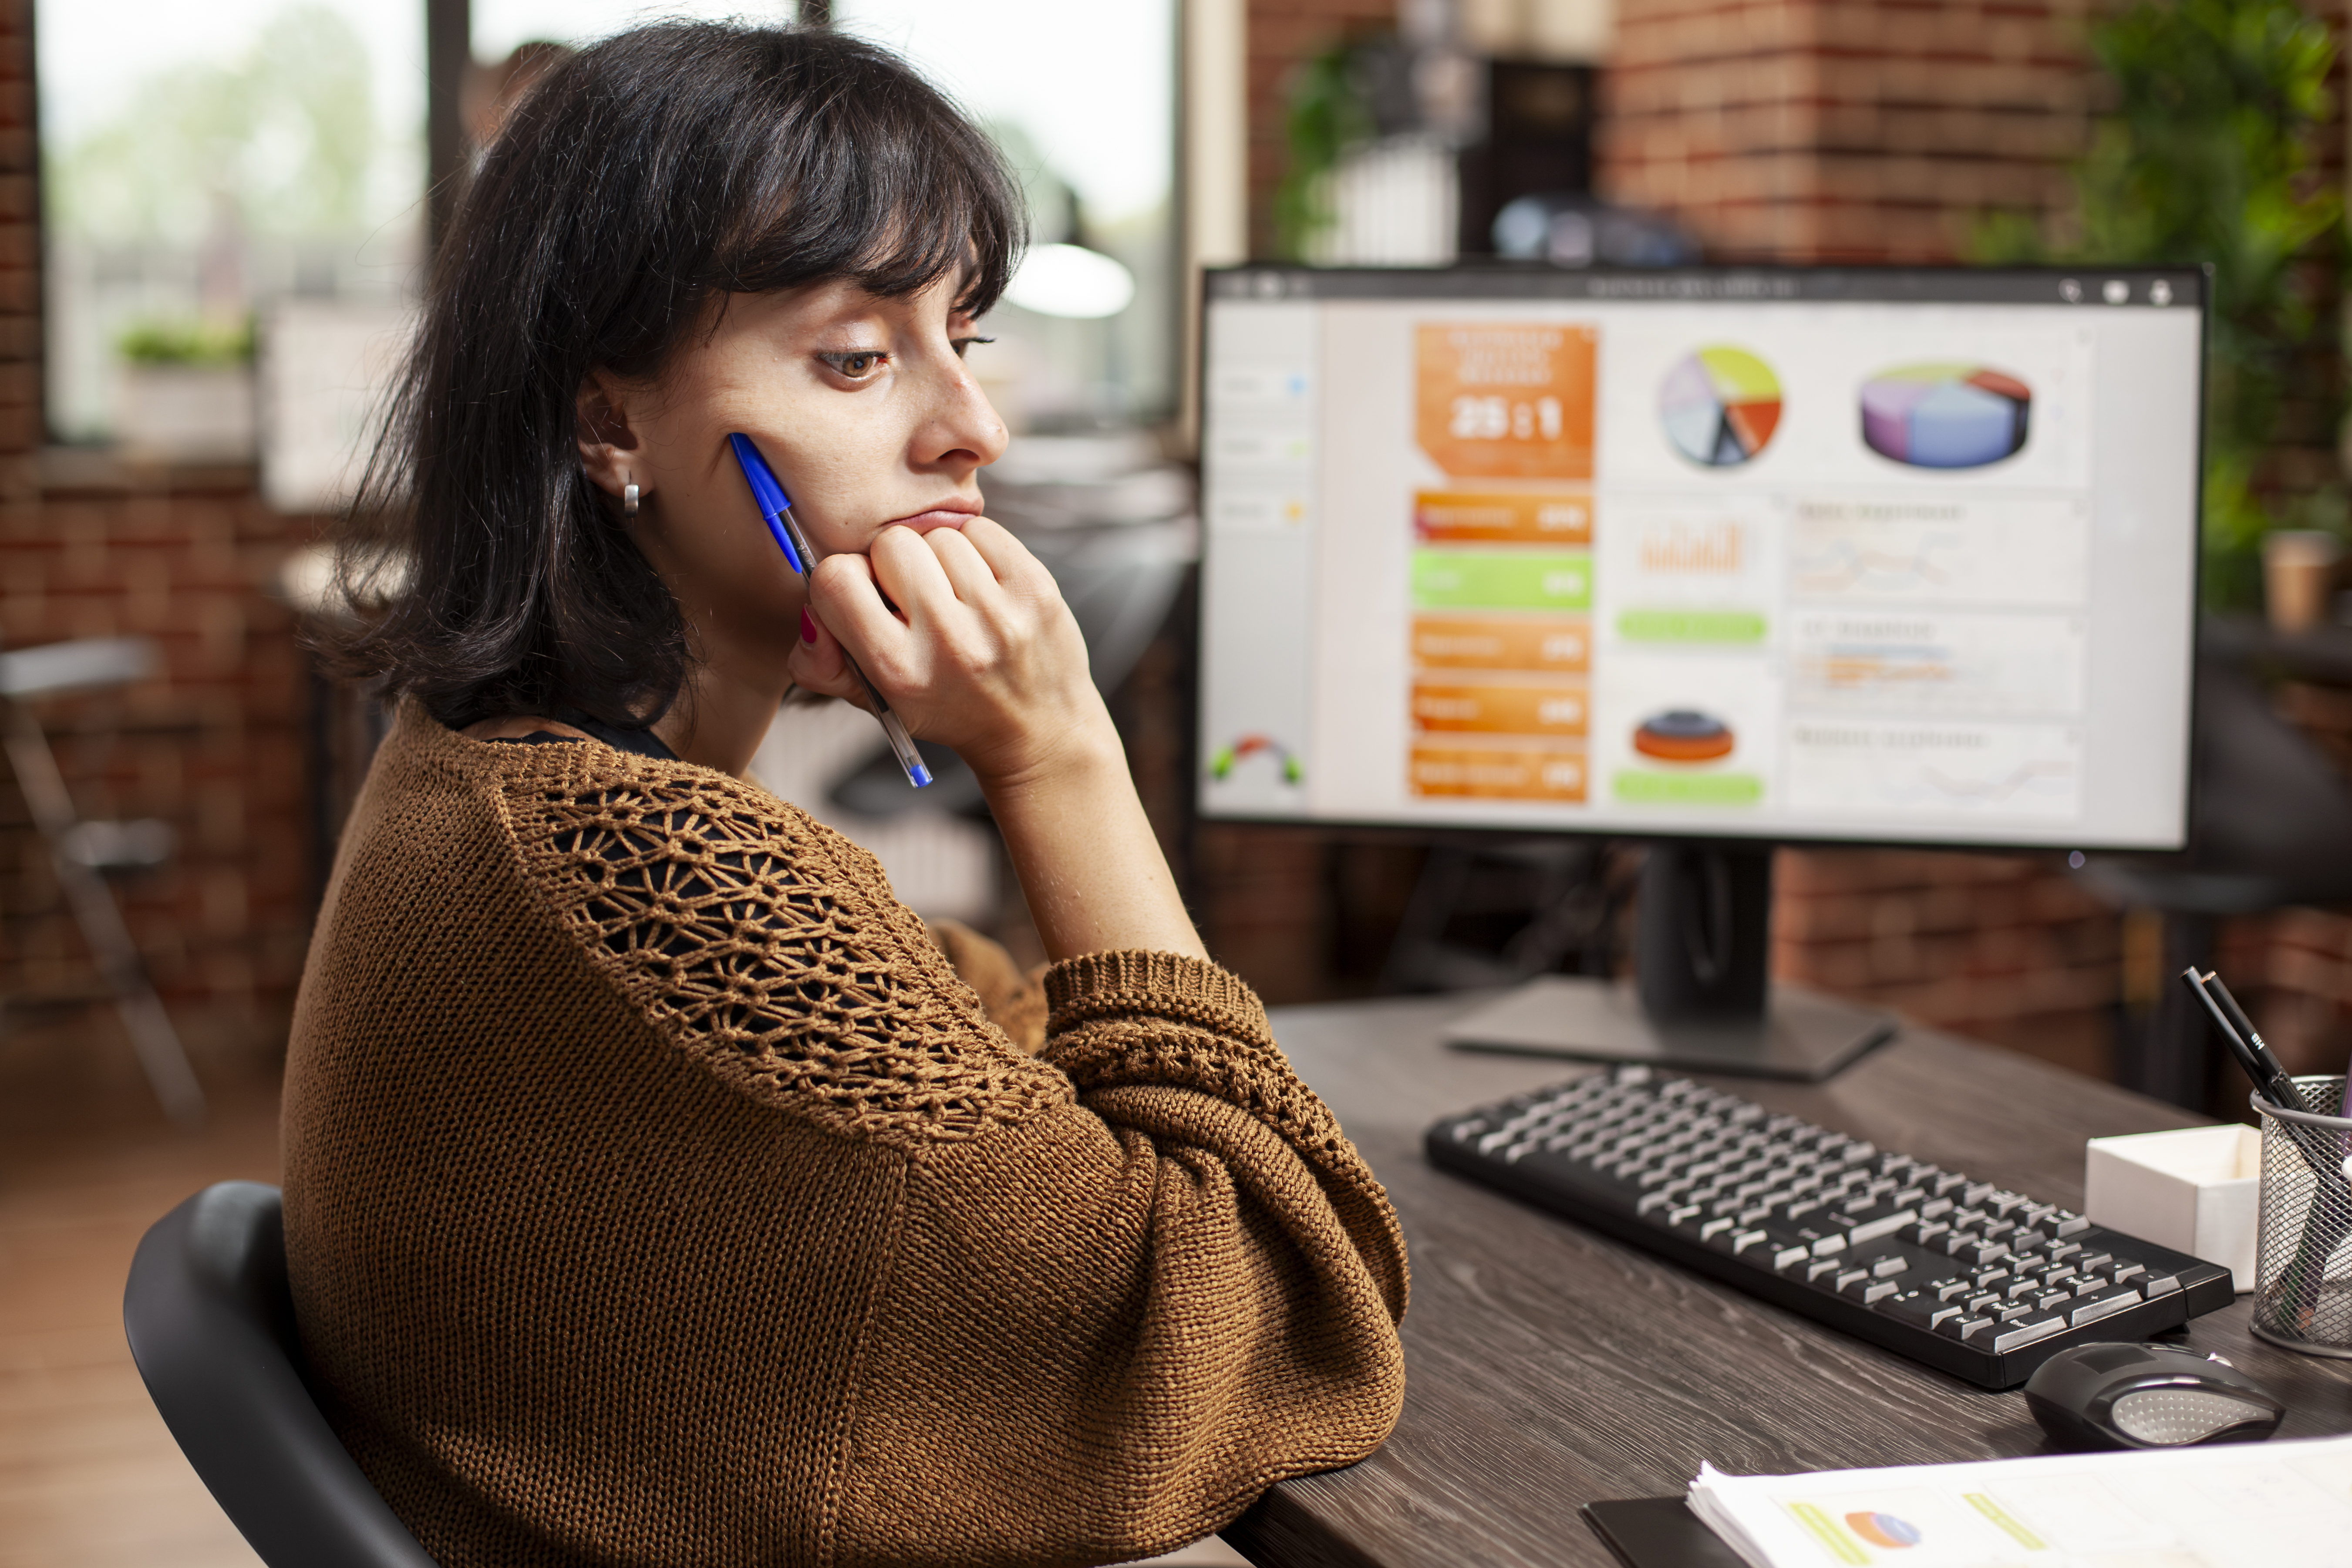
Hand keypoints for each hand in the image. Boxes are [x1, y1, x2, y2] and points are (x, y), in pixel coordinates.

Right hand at [784, 517, 1112, 785]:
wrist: (1037, 730)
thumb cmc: (948, 706)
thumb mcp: (876, 699)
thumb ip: (819, 662)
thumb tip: (810, 614)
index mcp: (899, 670)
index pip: (836, 578)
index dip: (846, 580)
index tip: (868, 599)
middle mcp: (949, 641)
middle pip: (891, 543)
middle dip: (895, 565)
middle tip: (916, 598)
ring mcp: (998, 614)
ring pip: (939, 534)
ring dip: (940, 557)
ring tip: (955, 597)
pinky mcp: (1036, 589)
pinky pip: (982, 529)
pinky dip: (977, 548)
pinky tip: (984, 585)